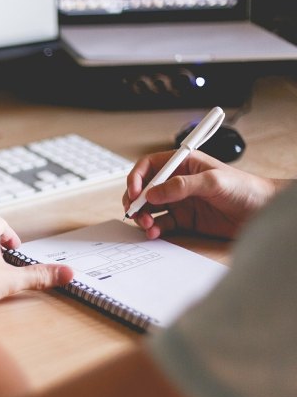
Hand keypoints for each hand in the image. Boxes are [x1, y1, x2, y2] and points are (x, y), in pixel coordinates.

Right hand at [123, 150, 282, 238]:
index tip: (134, 192)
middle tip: (136, 212)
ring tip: (147, 226)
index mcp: (182, 164)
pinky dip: (154, 229)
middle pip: (145, 189)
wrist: (262, 211)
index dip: (137, 178)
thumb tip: (153, 193)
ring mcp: (179, 202)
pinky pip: (161, 224)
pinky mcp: (184, 220)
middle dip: (136, 201)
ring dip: (143, 217)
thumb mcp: (213, 181)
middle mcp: (177, 182)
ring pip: (150, 208)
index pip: (149, 167)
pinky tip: (155, 232)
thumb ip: (181, 186)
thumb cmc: (245, 188)